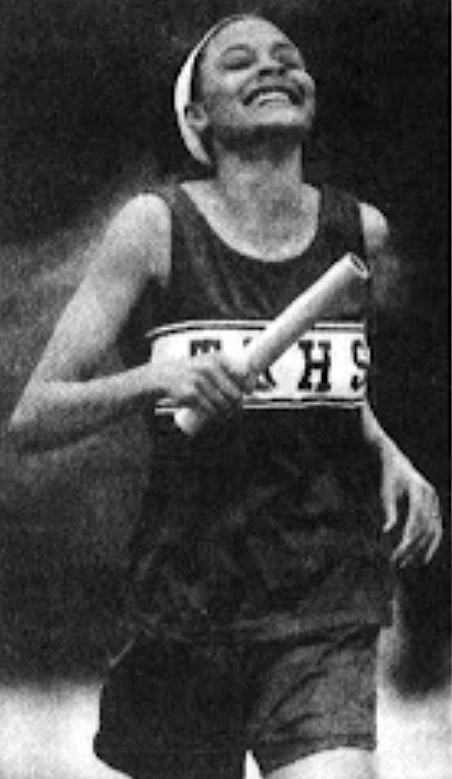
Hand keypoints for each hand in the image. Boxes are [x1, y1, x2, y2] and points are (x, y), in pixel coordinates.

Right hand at [150, 352, 249, 420]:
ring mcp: (199, 381)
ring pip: (223, 404)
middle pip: (234, 393)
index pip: (243, 374)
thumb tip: (263, 384)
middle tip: (237, 407)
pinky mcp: (191, 394)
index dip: (249, 386)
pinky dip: (217, 416)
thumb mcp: (212, 363)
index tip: (250, 391)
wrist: (165, 374)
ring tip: (229, 414)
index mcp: (217, 358)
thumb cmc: (194, 370)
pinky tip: (221, 417)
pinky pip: (210, 410)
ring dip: (229, 413)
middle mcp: (209, 367)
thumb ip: (235, 369)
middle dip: (239, 403)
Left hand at [381, 443, 442, 567]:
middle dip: (413, 546)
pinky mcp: (434, 505)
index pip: (417, 517)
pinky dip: (430, 542)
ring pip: (433, 529)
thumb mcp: (386, 493)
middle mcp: (430, 495)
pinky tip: (422, 555)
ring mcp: (434, 500)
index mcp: (418, 489)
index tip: (400, 549)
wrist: (397, 460)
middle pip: (425, 526)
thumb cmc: (389, 478)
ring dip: (423, 548)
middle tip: (399, 561)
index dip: (410, 534)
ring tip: (411, 563)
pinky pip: (435, 527)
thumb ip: (390, 512)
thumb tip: (387, 531)